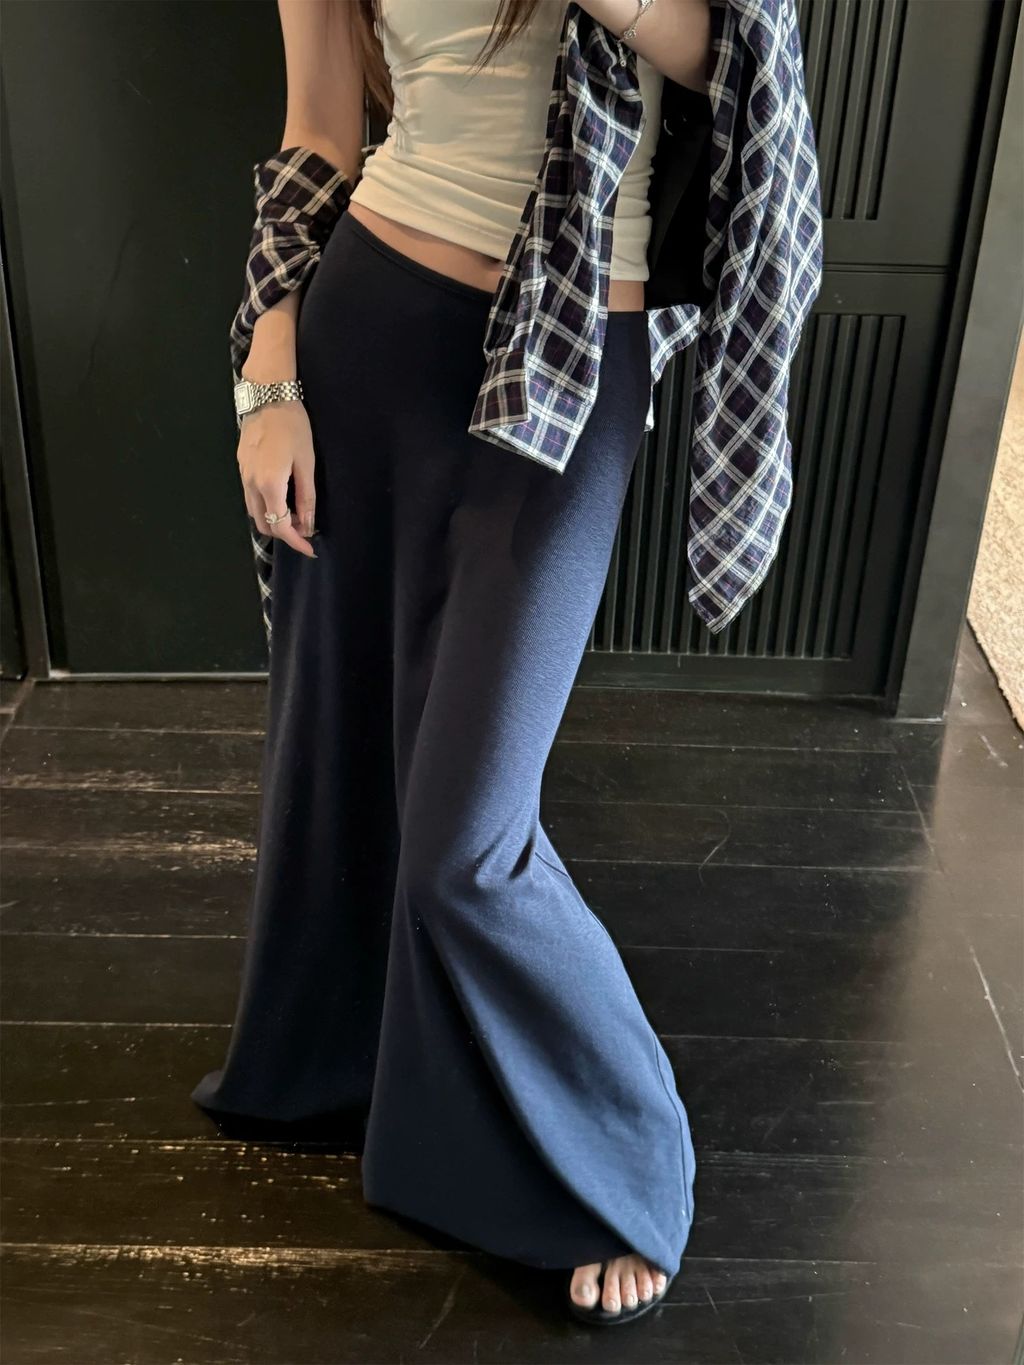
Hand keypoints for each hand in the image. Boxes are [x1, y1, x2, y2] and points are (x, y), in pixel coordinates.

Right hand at [236, 400, 317, 558]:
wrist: (267, 396)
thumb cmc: (293, 426)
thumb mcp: (307, 462)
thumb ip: (306, 497)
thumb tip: (308, 524)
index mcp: (269, 485)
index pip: (280, 526)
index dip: (296, 542)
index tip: (309, 549)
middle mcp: (251, 485)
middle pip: (263, 524)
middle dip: (284, 532)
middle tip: (305, 527)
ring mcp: (242, 475)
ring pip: (254, 512)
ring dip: (273, 520)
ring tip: (294, 514)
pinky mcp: (240, 466)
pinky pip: (250, 497)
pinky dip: (265, 505)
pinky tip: (281, 497)